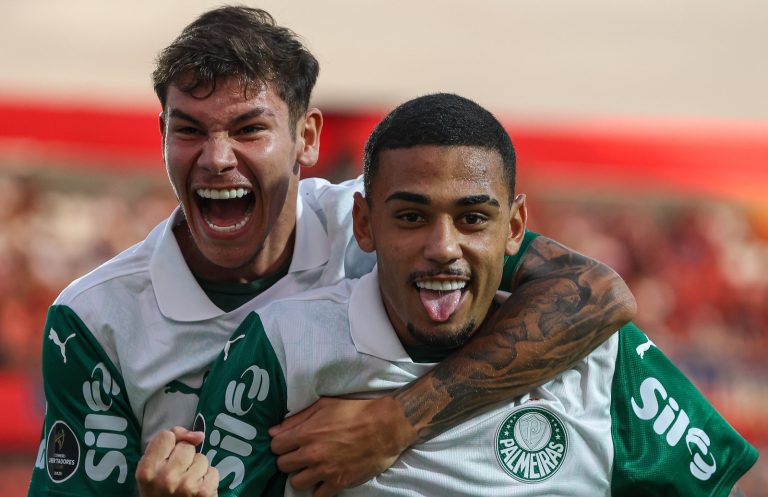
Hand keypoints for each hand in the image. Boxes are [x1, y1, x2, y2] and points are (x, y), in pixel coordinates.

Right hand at [136, 426, 218, 496]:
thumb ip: (167, 444)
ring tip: (187, 485)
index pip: (166, 436)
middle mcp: (164, 478)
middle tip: (177, 476)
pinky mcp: (203, 493)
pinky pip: (213, 471)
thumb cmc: (160, 492)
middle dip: (185, 458)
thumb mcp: (152, 469)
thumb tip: (199, 435)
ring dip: (198, 469)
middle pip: (186, 447)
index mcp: (146, 470)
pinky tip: (197, 491)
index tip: (168, 459)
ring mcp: (185, 486)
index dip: (171, 445)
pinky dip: (208, 480)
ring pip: (202, 458)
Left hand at [269, 396, 416, 496]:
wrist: (385, 427)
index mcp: (306, 433)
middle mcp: (312, 454)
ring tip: (311, 469)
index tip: (289, 443)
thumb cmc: (355, 411)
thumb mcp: (324, 405)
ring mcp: (324, 471)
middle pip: (282, 465)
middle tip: (301, 455)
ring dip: (301, 476)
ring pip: (296, 483)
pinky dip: (318, 489)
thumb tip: (274, 430)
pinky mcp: (338, 483)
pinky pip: (317, 496)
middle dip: (289, 460)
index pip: (276, 446)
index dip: (281, 444)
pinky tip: (323, 480)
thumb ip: (297, 418)